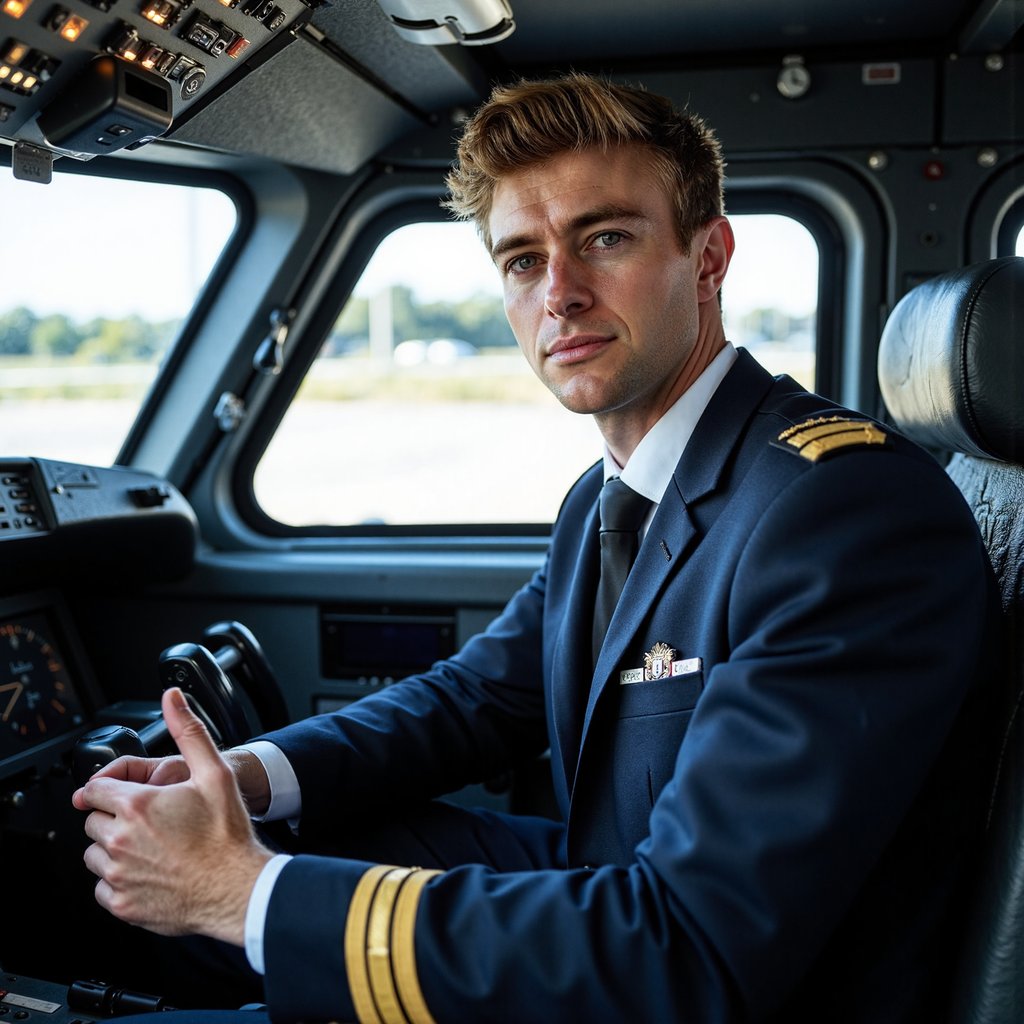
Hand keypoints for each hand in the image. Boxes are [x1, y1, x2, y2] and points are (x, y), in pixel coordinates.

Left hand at [73, 687, 273, 944]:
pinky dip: (119, 879)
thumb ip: (188, 731)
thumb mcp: (215, 772)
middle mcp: (120, 840)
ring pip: (94, 855)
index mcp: (137, 806)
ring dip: (113, 848)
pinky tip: (149, 870)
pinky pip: (102, 887)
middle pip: (93, 821)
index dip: (111, 788)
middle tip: (150, 820)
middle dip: (115, 817)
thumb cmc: (227, 833)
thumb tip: (172, 699)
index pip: (95, 789)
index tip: (127, 794)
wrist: (238, 887)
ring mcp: (118, 875)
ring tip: (150, 845)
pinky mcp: (122, 904)